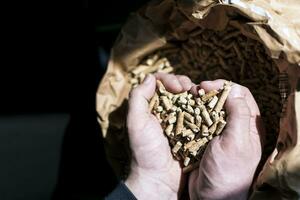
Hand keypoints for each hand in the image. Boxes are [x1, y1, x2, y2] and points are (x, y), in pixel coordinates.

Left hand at [125, 73, 192, 198]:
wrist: (159, 180)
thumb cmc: (145, 152)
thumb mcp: (136, 123)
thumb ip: (138, 98)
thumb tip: (150, 77)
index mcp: (151, 107)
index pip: (158, 83)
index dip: (169, 79)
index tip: (178, 87)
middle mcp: (165, 111)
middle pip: (176, 88)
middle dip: (184, 84)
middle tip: (190, 89)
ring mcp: (180, 121)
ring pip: (188, 100)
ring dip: (196, 95)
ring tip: (201, 96)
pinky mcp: (192, 131)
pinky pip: (199, 115)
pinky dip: (203, 109)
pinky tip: (208, 108)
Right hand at [189, 80, 262, 199]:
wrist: (211, 196)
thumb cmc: (228, 172)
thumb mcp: (237, 142)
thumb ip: (239, 115)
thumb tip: (235, 90)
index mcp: (248, 125)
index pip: (240, 94)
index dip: (224, 86)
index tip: (207, 86)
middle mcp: (234, 125)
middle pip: (224, 98)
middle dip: (209, 91)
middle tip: (195, 91)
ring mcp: (218, 131)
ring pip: (209, 108)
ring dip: (198, 101)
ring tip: (188, 99)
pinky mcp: (204, 138)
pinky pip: (198, 120)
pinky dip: (191, 113)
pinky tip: (184, 112)